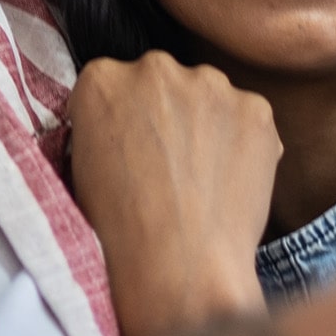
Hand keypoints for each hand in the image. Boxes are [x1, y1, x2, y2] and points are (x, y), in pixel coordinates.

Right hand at [70, 52, 281, 335]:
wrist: (179, 267)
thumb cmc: (119, 232)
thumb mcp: (80, 169)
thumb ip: (102, 127)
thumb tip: (125, 125)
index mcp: (100, 79)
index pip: (114, 83)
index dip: (125, 118)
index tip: (132, 147)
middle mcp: (154, 68)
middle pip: (163, 81)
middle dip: (167, 113)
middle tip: (171, 164)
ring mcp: (210, 85)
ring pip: (209, 97)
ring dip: (208, 124)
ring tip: (204, 179)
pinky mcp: (255, 108)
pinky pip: (249, 119)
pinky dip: (245, 143)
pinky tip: (231, 182)